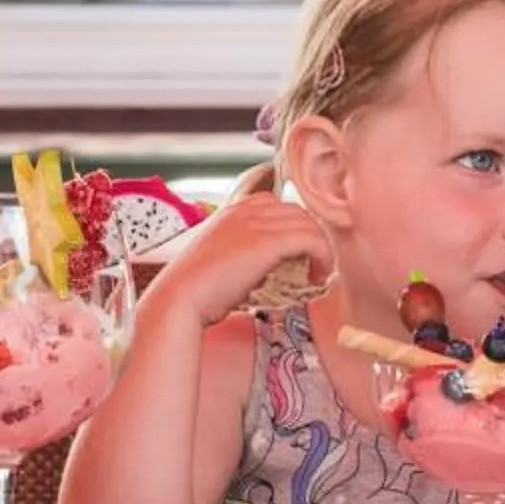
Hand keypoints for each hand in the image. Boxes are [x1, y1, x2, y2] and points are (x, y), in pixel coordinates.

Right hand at [138, 192, 337, 330]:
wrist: (181, 298)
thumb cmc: (198, 288)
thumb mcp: (223, 257)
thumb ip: (247, 251)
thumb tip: (272, 266)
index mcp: (235, 209)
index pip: (280, 205)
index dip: (295, 228)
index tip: (299, 253)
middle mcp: (247, 210)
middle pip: (299, 212)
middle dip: (311, 237)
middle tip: (313, 264)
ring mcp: (257, 223)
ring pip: (309, 225)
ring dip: (320, 249)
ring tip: (317, 273)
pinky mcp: (268, 242)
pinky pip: (312, 240)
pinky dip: (323, 258)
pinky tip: (316, 277)